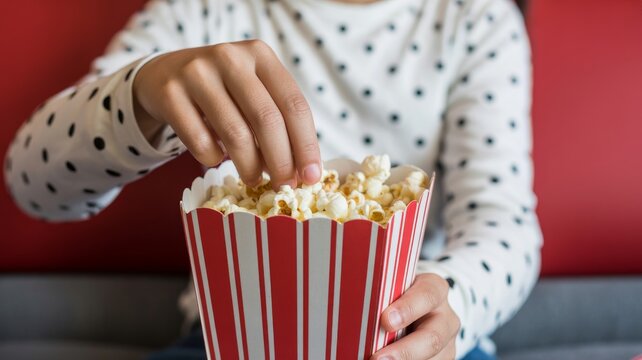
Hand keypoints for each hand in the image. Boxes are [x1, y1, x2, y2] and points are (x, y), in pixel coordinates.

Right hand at [133, 40, 321, 187]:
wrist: (162, 75)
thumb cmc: (221, 91)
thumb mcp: (252, 91)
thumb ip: (277, 121)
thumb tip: (300, 171)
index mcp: (260, 54)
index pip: (294, 104)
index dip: (306, 145)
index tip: (311, 176)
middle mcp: (229, 57)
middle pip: (267, 120)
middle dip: (281, 161)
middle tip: (283, 186)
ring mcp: (196, 73)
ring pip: (235, 134)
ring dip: (250, 167)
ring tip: (253, 179)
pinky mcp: (169, 94)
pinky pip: (200, 142)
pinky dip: (213, 159)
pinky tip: (216, 157)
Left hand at [371, 273, 459, 359]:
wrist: (416, 311)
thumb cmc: (398, 296)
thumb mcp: (395, 289)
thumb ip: (384, 297)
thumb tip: (358, 312)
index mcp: (435, 289)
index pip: (427, 295)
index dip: (408, 308)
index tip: (386, 321)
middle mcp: (446, 317)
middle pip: (432, 337)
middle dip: (405, 350)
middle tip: (378, 358)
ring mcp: (447, 342)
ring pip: (433, 358)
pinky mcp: (444, 358)